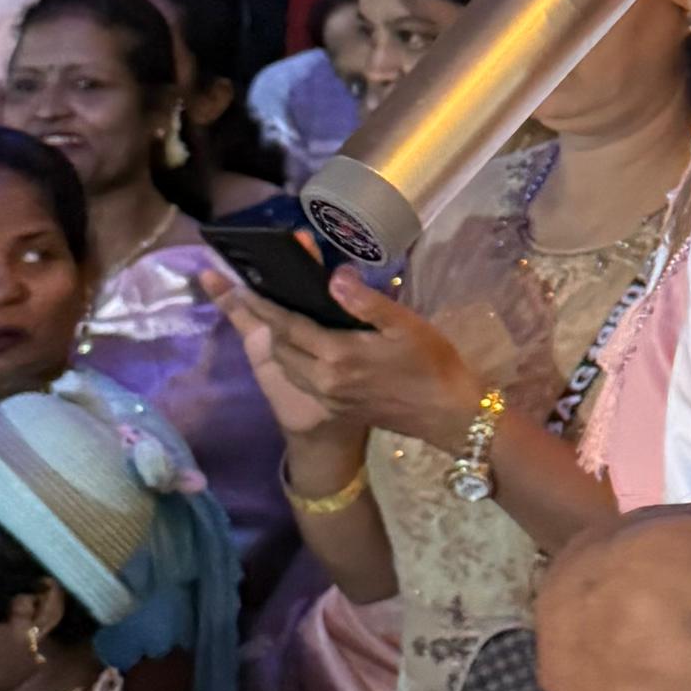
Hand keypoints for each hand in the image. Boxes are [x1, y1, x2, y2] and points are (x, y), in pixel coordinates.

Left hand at [214, 270, 479, 449]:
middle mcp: (323, 378)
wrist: (447, 415)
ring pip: (287, 366)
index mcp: (337, 355)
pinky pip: (301, 380)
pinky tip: (296, 348)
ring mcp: (328, 397)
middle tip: (250, 298)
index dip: (264, 306)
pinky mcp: (337, 407)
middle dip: (263, 322)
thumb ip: (365, 301)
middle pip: (280, 347)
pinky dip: (291, 361)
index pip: (288, 326)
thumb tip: (334, 275)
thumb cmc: (431, 364)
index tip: (243, 288)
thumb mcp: (405, 324)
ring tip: (269, 320)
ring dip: (276, 343)